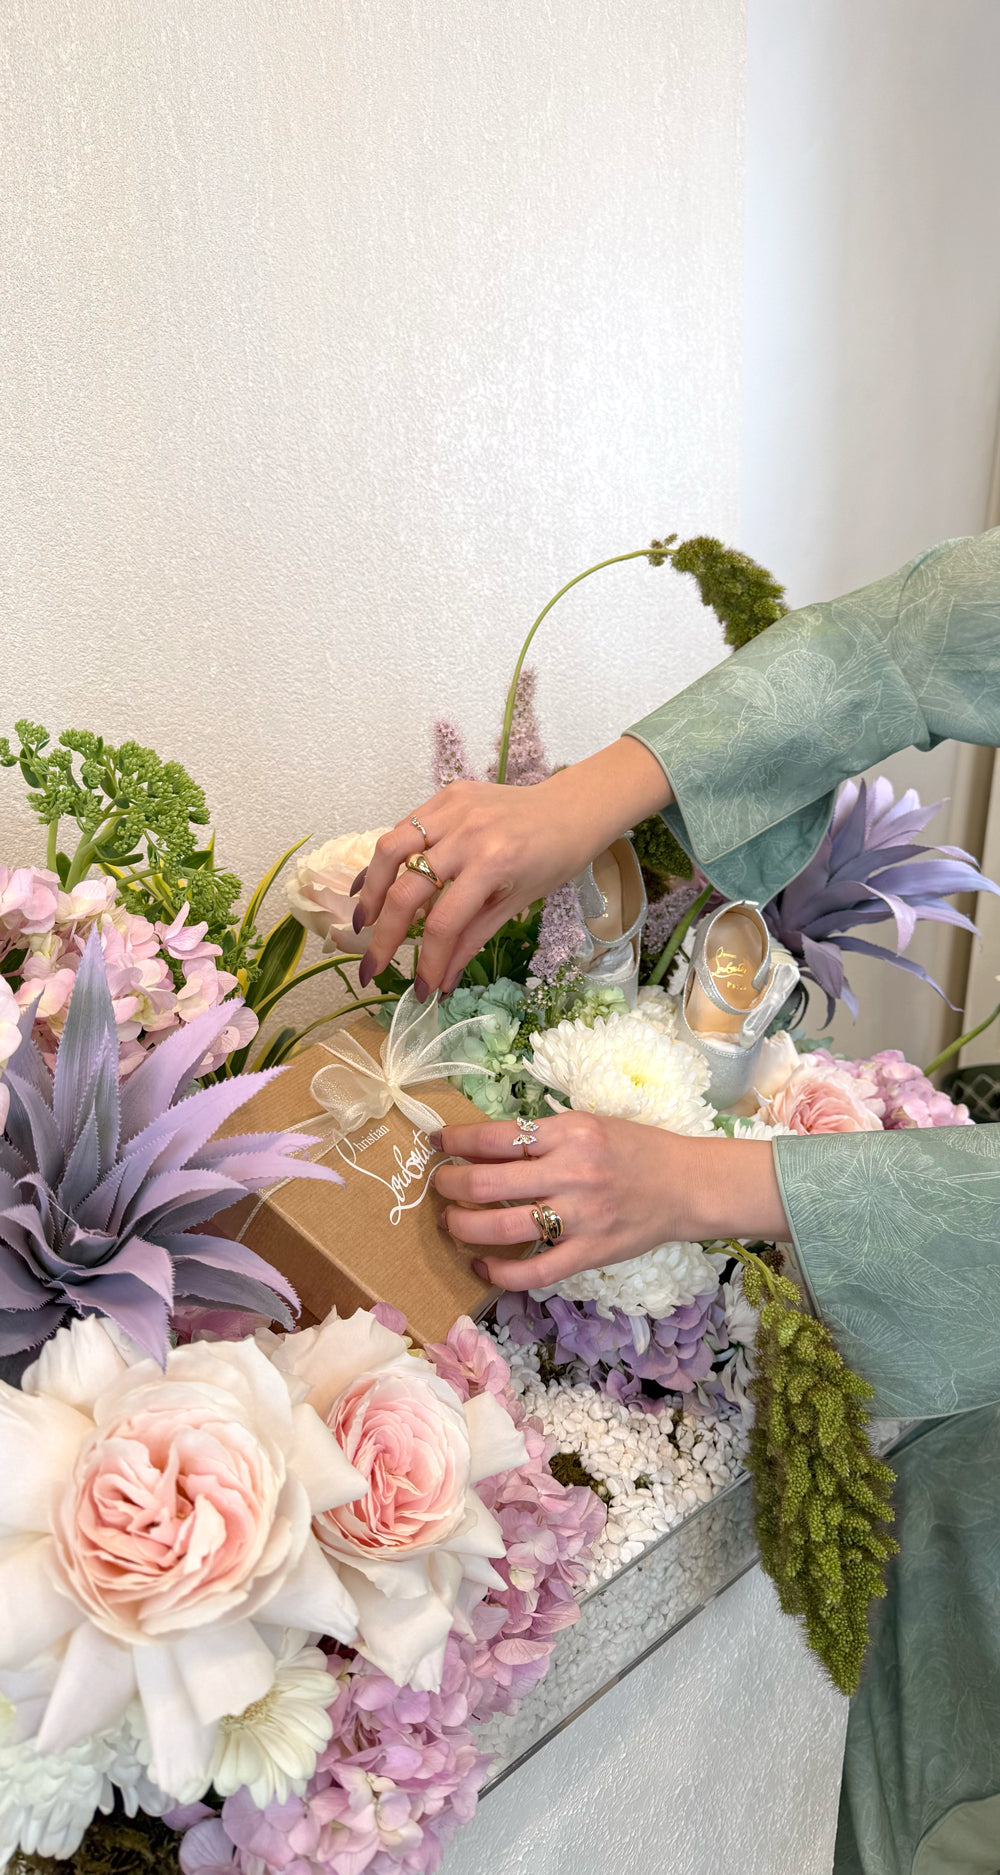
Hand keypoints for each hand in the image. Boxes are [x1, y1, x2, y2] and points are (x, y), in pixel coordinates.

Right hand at [351, 739, 670, 997]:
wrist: (571, 809)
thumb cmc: (552, 861)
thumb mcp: (516, 905)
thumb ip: (471, 940)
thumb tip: (440, 983)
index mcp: (495, 865)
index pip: (443, 923)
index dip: (427, 962)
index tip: (420, 990)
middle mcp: (468, 834)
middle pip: (407, 889)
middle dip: (385, 936)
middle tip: (372, 967)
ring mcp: (453, 808)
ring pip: (390, 848)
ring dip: (371, 890)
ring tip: (366, 921)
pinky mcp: (446, 794)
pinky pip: (404, 827)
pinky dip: (387, 859)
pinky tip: (378, 883)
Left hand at [429, 1112, 789, 1289]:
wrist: (686, 1186)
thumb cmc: (635, 1149)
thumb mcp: (588, 1124)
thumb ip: (541, 1135)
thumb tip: (481, 1146)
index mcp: (569, 1133)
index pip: (495, 1136)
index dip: (456, 1141)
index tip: (438, 1144)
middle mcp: (571, 1173)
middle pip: (487, 1183)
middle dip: (449, 1186)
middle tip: (440, 1187)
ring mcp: (580, 1217)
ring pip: (501, 1228)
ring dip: (463, 1227)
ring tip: (451, 1222)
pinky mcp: (589, 1253)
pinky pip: (533, 1272)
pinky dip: (498, 1273)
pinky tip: (481, 1266)